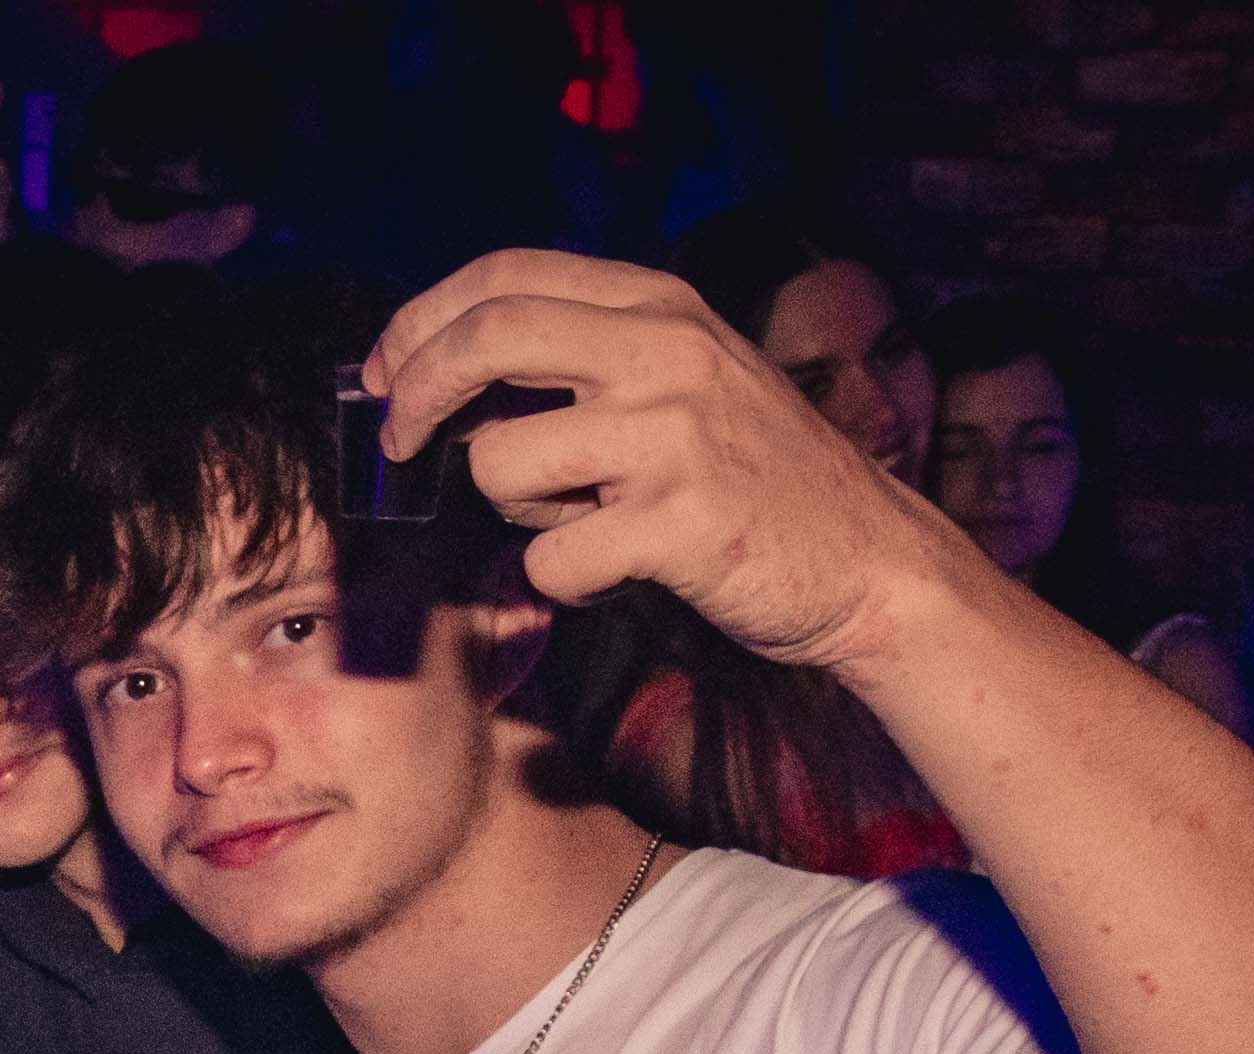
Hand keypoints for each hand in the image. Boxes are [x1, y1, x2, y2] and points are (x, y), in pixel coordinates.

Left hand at [372, 250, 959, 668]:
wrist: (869, 558)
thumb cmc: (755, 476)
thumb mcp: (683, 375)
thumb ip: (585, 357)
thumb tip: (446, 372)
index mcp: (659, 304)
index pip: (506, 274)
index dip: (420, 322)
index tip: (384, 374)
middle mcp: (665, 351)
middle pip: (485, 338)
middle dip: (413, 395)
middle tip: (400, 443)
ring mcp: (673, 435)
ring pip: (499, 462)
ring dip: (511, 507)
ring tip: (578, 517)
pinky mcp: (677, 524)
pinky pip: (548, 560)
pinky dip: (562, 579)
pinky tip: (617, 568)